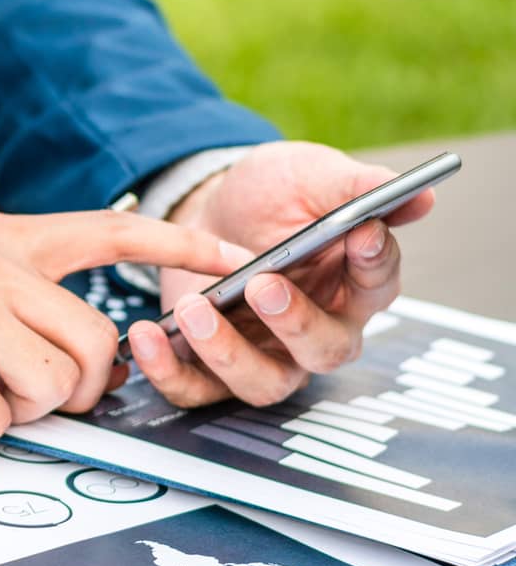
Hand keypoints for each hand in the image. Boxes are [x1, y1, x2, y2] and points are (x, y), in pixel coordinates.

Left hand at [128, 141, 435, 406]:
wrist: (206, 207)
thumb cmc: (270, 197)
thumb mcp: (308, 176)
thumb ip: (354, 187)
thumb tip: (419, 196)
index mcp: (353, 284)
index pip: (378, 283)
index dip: (373, 262)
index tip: (359, 234)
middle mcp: (317, 331)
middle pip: (324, 350)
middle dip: (296, 322)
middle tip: (263, 283)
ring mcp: (264, 356)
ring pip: (261, 382)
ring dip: (226, 352)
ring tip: (194, 306)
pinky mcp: (210, 367)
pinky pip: (195, 389)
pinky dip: (168, 370)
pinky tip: (145, 334)